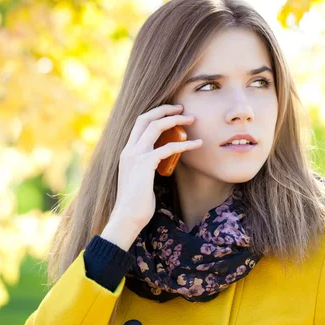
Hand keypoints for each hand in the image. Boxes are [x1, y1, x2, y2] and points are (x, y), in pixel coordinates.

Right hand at [112, 104, 201, 230]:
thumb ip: (148, 165)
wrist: (127, 217)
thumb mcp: (141, 178)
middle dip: (165, 110)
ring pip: (156, 127)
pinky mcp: (145, 164)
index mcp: (127, 151)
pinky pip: (168, 148)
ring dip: (176, 120)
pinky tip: (197, 144)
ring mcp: (135, 155)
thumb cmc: (137, 202)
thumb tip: (164, 159)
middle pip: (146, 118)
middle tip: (182, 108)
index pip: (139, 123)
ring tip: (192, 120)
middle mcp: (129, 150)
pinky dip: (185, 144)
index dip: (155, 113)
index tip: (171, 112)